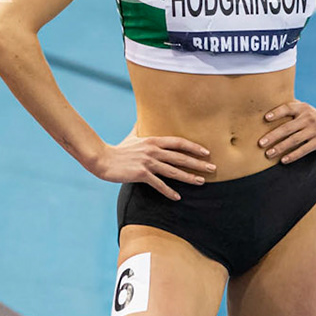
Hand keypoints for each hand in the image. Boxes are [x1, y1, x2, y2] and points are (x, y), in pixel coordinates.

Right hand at [87, 134, 214, 199]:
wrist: (103, 159)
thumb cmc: (118, 149)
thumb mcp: (132, 136)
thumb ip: (139, 128)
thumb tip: (140, 118)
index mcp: (153, 140)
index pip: (179, 142)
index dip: (194, 147)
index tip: (206, 152)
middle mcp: (153, 150)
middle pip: (180, 157)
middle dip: (198, 163)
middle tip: (213, 168)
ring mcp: (147, 162)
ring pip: (173, 171)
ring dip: (188, 177)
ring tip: (201, 182)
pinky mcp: (141, 174)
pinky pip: (159, 184)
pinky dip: (169, 191)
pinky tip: (177, 197)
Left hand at [259, 100, 315, 163]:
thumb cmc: (314, 118)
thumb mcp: (305, 110)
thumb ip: (291, 108)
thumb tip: (267, 106)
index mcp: (303, 108)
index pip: (288, 108)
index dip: (276, 112)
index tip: (265, 118)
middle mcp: (308, 118)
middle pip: (287, 127)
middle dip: (272, 136)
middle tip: (260, 143)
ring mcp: (315, 130)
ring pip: (294, 140)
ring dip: (280, 148)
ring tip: (268, 154)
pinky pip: (304, 149)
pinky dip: (293, 155)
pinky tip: (283, 160)